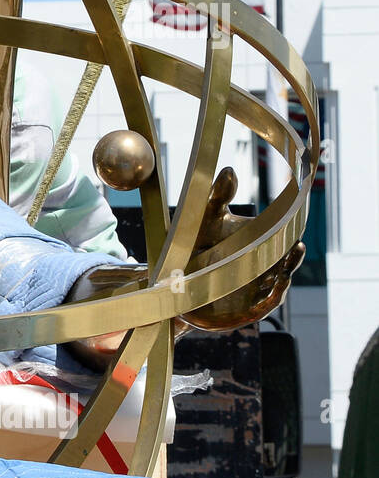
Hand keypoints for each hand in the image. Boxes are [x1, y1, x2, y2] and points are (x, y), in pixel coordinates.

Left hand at [180, 166, 305, 330]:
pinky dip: (277, 291)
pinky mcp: (254, 307)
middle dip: (291, 249)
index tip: (298, 214)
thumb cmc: (197, 249)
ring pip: (282, 277)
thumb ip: (217, 198)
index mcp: (262, 241)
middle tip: (296, 239)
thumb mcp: (205, 223)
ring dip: (288, 267)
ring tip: (293, 253)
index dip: (290, 224)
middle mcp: (268, 263)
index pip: (283, 231)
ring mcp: (262, 286)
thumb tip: (229, 170)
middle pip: (286, 256)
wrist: (180, 288)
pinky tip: (282, 280)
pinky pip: (271, 299)